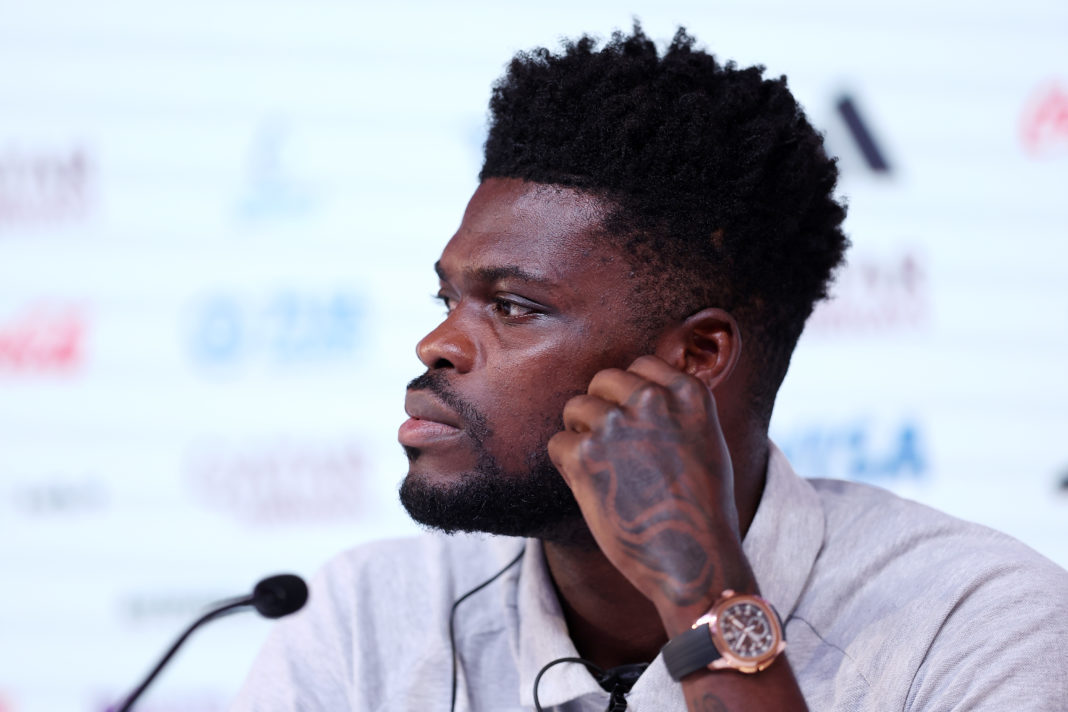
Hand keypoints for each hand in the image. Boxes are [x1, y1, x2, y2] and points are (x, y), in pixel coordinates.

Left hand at [547, 355, 754, 624]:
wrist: (693, 559)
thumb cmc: (703, 510)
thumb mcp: (707, 442)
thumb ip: (676, 411)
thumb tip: (642, 391)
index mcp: (688, 393)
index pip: (641, 365)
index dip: (630, 396)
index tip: (635, 424)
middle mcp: (651, 400)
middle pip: (603, 380)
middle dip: (601, 408)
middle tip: (612, 448)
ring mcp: (616, 425)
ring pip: (575, 407)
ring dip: (581, 434)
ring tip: (603, 470)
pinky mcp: (585, 455)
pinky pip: (557, 444)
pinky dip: (567, 466)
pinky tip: (592, 489)